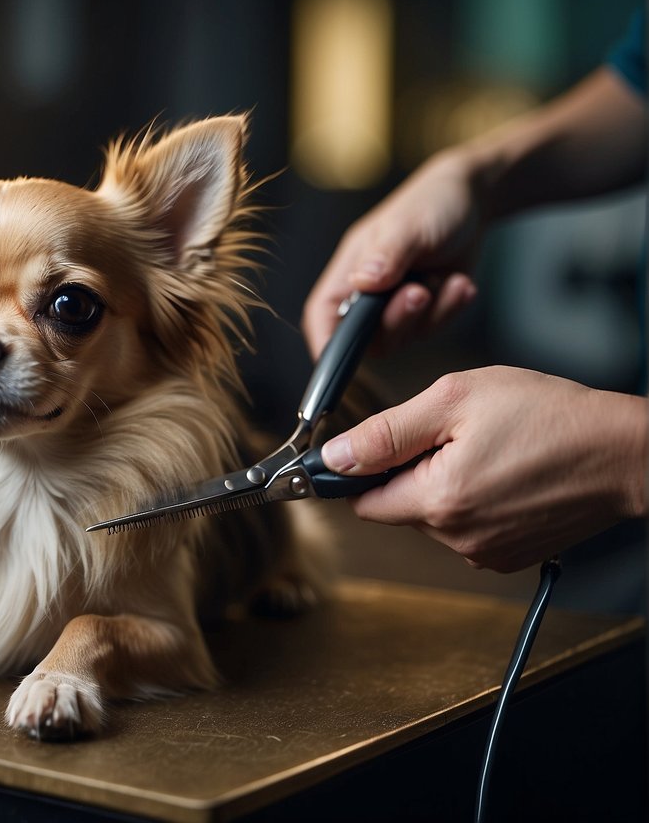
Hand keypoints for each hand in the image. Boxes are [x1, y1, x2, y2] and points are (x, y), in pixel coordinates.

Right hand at [301, 150, 483, 359]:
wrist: (473, 199)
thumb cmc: (430, 202)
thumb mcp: (407, 224)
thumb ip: (386, 255)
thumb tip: (362, 283)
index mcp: (349, 270)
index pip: (323, 315)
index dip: (326, 345)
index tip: (337, 366)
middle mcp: (367, 293)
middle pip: (366, 336)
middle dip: (396, 321)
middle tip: (420, 292)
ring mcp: (396, 305)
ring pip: (403, 337)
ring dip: (430, 313)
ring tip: (446, 278)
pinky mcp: (426, 311)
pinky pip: (434, 328)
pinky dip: (450, 308)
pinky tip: (460, 282)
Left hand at [319, 367, 647, 571]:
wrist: (626, 453)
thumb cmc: (552, 417)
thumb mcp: (454, 400)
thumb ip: (386, 432)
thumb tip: (335, 456)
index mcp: (437, 501)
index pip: (362, 500)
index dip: (363, 469)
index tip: (381, 444)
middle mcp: (458, 538)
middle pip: (397, 507)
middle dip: (410, 471)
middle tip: (453, 435)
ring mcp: (485, 552)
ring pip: (432, 516)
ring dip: (442, 484)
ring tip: (487, 450)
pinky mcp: (509, 555)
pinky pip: (465, 527)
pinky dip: (472, 500)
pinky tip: (503, 472)